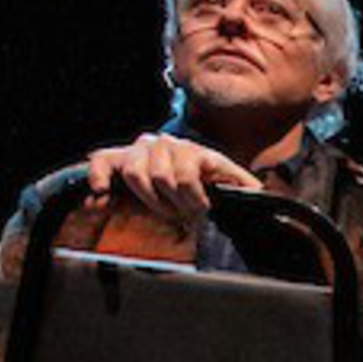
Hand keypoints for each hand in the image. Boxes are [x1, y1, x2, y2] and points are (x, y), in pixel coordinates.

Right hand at [79, 133, 262, 238]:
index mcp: (193, 151)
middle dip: (172, 203)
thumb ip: (244, 186)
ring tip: (162, 211)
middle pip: (161, 175)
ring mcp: (139, 150)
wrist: (180, 172)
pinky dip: (99, 177)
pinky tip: (101, 194)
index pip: (187, 171)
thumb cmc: (205, 182)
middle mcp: (165, 145)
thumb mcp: (228, 182)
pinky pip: (101, 162)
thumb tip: (263, 196)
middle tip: (181, 215)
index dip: (193, 197)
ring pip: (135, 172)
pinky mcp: (116, 158)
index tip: (200, 211)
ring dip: (148, 198)